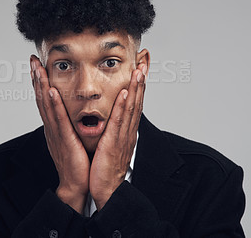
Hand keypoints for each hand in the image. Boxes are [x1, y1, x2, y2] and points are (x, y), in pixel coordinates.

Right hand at [30, 55, 89, 212]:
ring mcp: (55, 133)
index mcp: (54, 126)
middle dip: (36, 78)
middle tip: (32, 60)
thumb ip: (68, 124)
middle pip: (41, 99)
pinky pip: (58, 119)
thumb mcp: (71, 138)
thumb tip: (69, 112)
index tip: (38, 66)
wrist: (77, 183)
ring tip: (37, 68)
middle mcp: (51, 127)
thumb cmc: (77, 161)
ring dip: (41, 86)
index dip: (40, 82)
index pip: (45, 100)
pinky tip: (50, 90)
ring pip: (46, 105)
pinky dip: (53, 104)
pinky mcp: (64, 139)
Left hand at [89, 65, 146, 210]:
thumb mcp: (112, 144)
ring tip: (139, 70)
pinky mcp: (114, 143)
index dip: (138, 85)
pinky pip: (119, 121)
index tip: (141, 69)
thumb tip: (113, 118)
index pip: (134, 103)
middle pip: (137, 101)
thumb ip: (114, 130)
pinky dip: (123, 106)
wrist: (107, 189)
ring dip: (135, 88)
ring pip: (131, 108)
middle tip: (144, 62)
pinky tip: (124, 93)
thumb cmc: (106, 168)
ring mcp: (123, 136)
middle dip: (141, 81)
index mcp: (126, 130)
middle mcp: (128, 131)